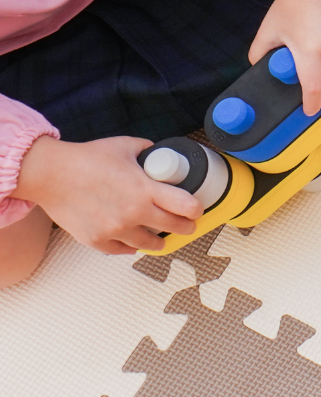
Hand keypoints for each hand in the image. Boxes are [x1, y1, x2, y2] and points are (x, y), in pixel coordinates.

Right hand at [13, 136, 201, 253]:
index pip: (187, 207)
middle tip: (187, 225)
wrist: (49, 174)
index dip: (196, 209)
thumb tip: (159, 154)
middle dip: (185, 226)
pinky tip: (133, 241)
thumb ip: (147, 150)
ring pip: (150, 244)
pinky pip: (123, 250)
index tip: (196, 209)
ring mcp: (115, 229)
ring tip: (160, 237)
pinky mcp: (97, 240)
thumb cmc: (85, 159)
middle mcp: (133, 213)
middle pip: (174, 228)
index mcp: (145, 190)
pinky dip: (130, 246)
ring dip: (159, 240)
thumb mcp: (124, 146)